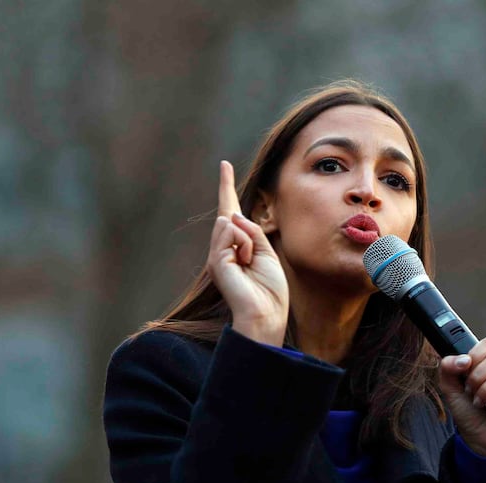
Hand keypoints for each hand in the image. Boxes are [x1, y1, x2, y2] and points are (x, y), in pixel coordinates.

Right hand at [206, 161, 288, 345]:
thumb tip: (230, 215)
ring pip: (231, 223)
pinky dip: (244, 244)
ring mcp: (217, 254)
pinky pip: (229, 233)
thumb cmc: (270, 288)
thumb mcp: (266, 252)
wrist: (266, 313)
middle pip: (229, 214)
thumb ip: (251, 231)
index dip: (227, 187)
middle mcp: (223, 248)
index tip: (224, 165)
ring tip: (250, 263)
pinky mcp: (215, 260)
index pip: (231, 211)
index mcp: (238, 246)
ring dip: (249, 239)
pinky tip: (245, 263)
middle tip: (250, 255)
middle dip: (240, 220)